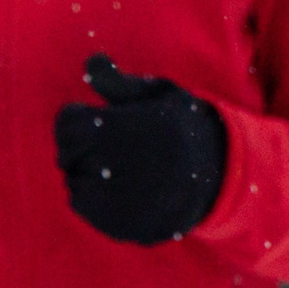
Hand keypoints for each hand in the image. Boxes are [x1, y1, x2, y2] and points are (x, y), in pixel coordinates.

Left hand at [54, 55, 227, 245]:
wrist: (219, 171)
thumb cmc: (180, 124)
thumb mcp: (156, 93)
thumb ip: (119, 82)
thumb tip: (91, 62)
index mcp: (135, 128)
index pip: (71, 122)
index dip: (77, 117)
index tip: (93, 116)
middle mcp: (131, 167)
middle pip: (68, 154)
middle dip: (77, 145)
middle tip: (101, 142)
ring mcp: (128, 201)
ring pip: (74, 182)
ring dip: (82, 171)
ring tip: (109, 165)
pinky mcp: (129, 225)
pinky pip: (85, 207)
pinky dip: (90, 195)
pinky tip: (110, 185)